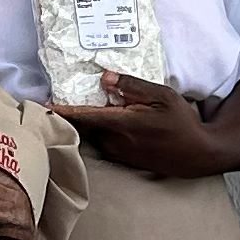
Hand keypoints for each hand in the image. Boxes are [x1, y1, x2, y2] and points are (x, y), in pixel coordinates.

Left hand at [61, 73, 214, 179]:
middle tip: (59, 98)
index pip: (84, 116)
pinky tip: (109, 121)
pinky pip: (103, 142)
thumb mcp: (163, 96)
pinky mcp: (122, 160)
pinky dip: (99, 131)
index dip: (62, 110)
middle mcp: (115, 141)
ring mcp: (118, 153)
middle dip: (73, 113)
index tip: (41, 105)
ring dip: (88, 122)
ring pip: (93, 134)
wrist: (197, 155)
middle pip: (85, 125)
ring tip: (91, 106)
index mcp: (124, 123)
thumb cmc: (182, 122)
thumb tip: (106, 79)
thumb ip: (133, 86)